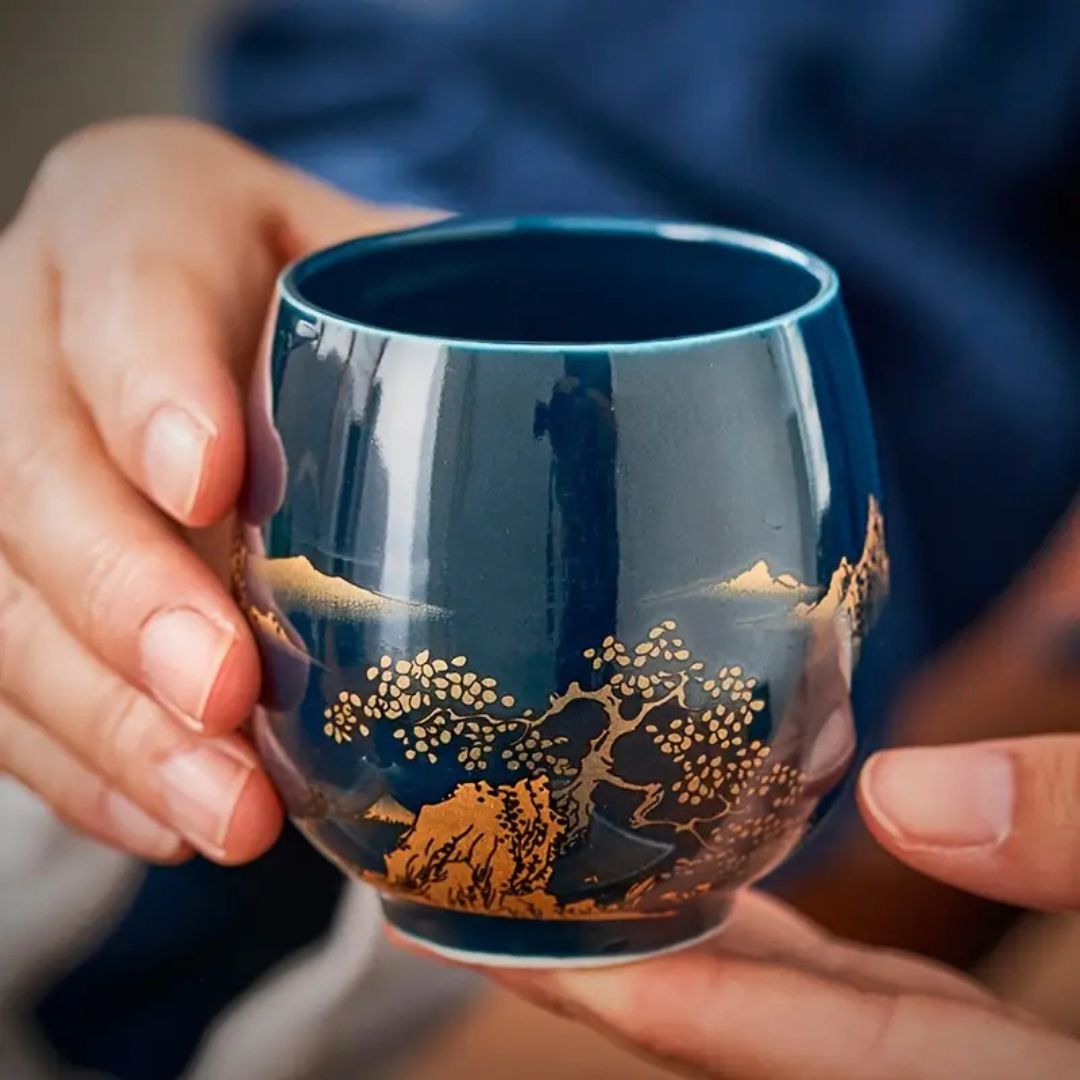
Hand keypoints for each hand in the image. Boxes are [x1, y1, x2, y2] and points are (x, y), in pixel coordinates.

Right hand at [0, 118, 430, 864]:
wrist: (202, 313)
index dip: (150, 384)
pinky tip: (167, 822)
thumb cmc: (311, 287)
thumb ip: (438, 303)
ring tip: (221, 813)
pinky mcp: (7, 565)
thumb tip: (587, 389)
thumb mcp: (372, 260)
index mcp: (137, 220)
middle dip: (128, 594)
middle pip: (36, 467)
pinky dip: (81, 762)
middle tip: (225, 694)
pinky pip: (1, 676)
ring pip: (2, 595)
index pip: (124, 284)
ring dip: (109, 719)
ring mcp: (5, 455)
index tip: (208, 486)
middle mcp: (38, 333)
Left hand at [493, 735, 1079, 1078]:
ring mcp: (946, 1057)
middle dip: (597, 967)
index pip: (771, 1037)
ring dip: (664, 945)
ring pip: (776, 1009)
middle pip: (732, 1030)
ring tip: (555, 874)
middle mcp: (941, 1078)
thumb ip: (1076, 838)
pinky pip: (836, 989)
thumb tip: (906, 794)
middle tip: (475, 897)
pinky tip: (708, 875)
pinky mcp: (964, 1032)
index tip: (501, 937)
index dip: (632, 992)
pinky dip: (758, 938)